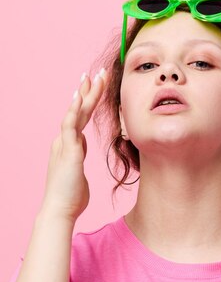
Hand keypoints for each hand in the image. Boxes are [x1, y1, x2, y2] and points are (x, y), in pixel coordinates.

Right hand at [40, 68, 106, 222]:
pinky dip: (74, 110)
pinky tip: (78, 96)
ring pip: (76, 113)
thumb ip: (79, 155)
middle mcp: (64, 140)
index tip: (96, 85)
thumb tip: (82, 145)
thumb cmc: (70, 196)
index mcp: (68, 145)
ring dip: (85, 94)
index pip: (81, 117)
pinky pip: (70, 125)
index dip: (88, 101)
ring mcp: (64, 144)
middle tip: (99, 72)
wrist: (60, 210)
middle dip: (89, 90)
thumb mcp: (78, 171)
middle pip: (79, 110)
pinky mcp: (68, 151)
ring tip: (94, 76)